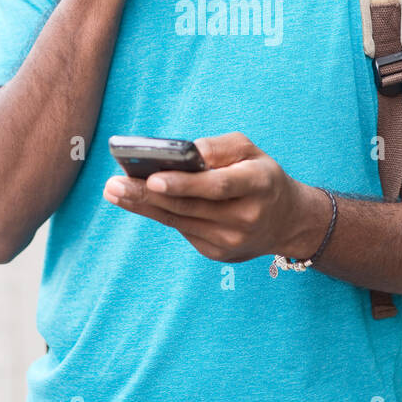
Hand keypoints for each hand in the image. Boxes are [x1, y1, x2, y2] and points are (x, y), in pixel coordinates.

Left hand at [101, 132, 330, 263]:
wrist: (286, 220)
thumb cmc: (260, 175)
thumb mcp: (251, 151)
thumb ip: (219, 147)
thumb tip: (186, 153)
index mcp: (258, 184)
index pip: (217, 186)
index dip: (184, 184)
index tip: (152, 179)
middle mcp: (246, 217)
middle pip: (190, 207)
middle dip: (148, 195)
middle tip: (114, 184)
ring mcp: (232, 241)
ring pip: (180, 221)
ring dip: (143, 206)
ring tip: (114, 191)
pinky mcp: (219, 254)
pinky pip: (183, 230)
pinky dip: (159, 214)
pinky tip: (137, 202)